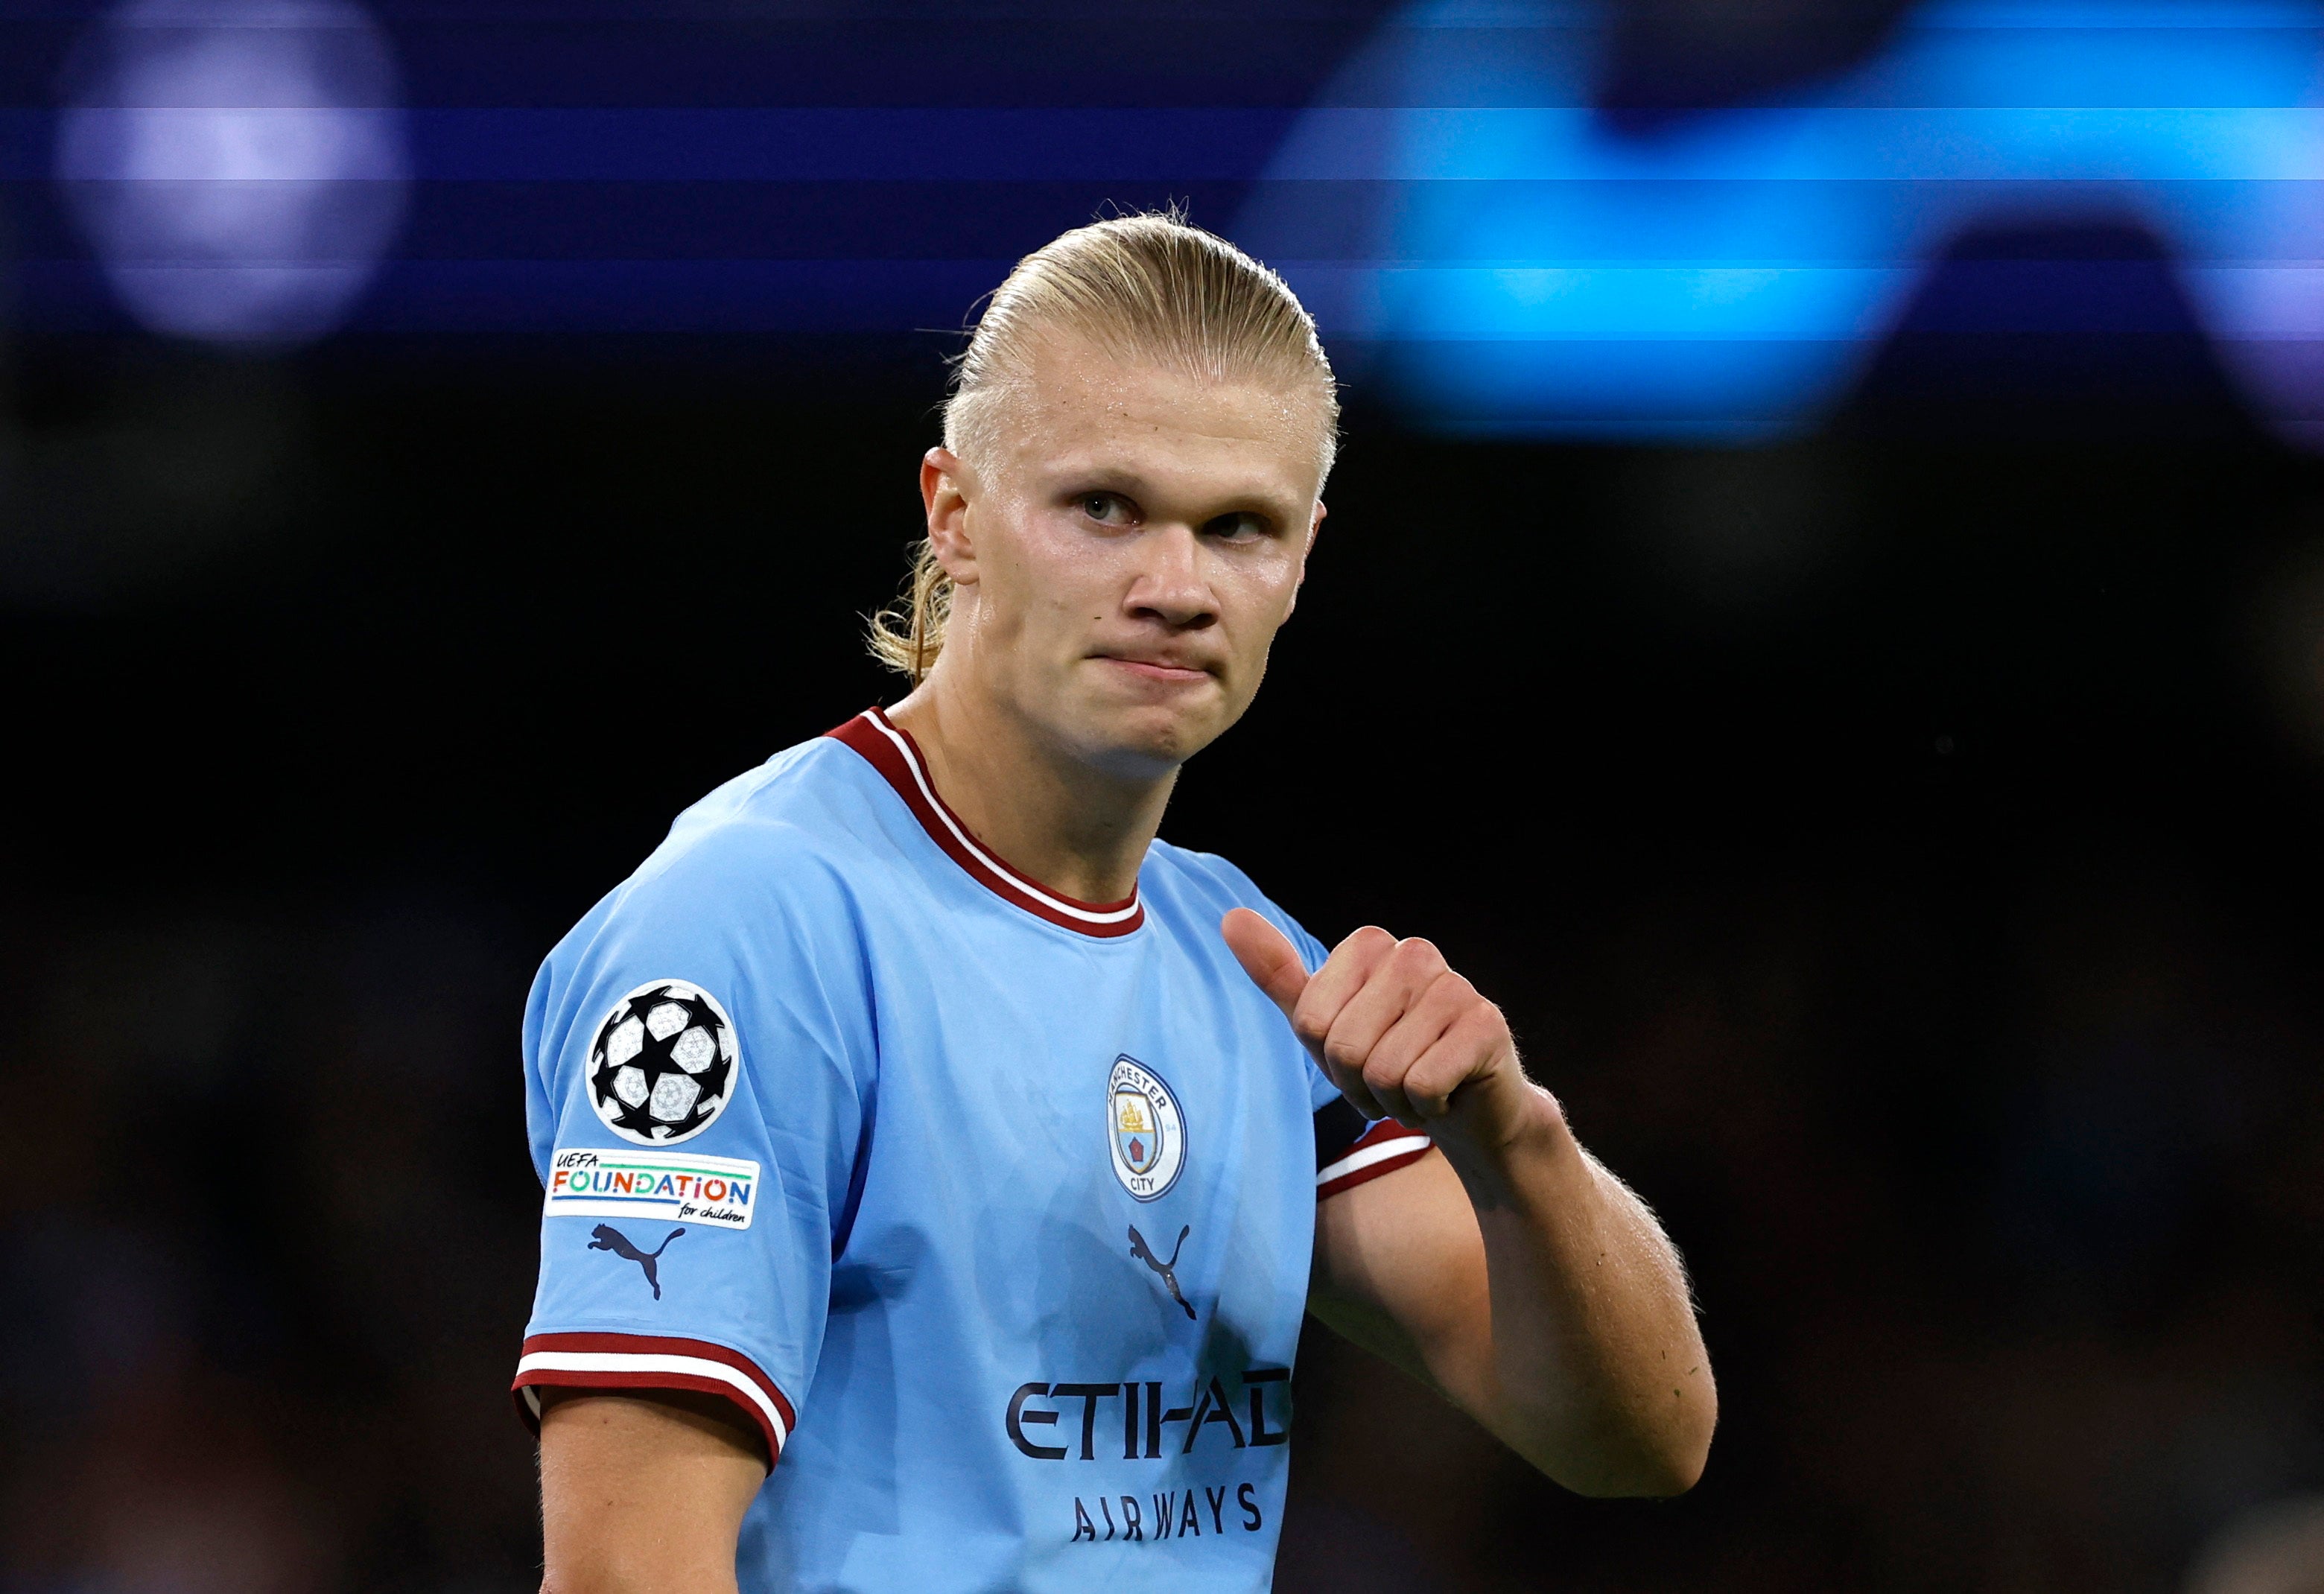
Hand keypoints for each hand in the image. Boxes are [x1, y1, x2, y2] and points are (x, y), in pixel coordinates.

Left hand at [1222, 908, 1546, 1147]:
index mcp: (1370, 945)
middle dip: (1360, 1084)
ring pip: (1384, 1070)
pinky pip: (1423, 1084)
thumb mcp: (1324, 1023)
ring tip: (1419, 1087)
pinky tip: (1447, 1093)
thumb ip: (1279, 974)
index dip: (1328, 1058)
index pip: (1310, 1021)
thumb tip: (1231, 918)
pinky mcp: (1487, 1024)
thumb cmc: (1388, 1059)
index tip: (1358, 1058)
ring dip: (1395, 1100)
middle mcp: (1414, 952)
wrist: (1467, 1106)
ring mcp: (1455, 985)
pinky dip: (1428, 1107)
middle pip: (1345, 1046)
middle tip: (1391, 1080)